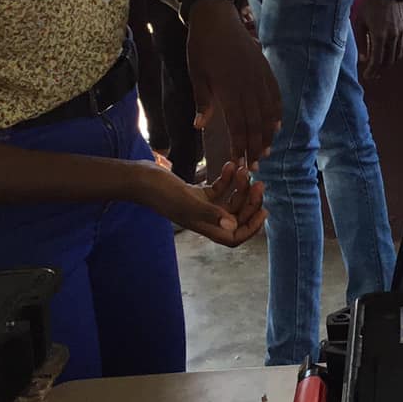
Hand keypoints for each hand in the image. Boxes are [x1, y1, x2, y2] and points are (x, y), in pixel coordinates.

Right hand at [123, 158, 264, 246]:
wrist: (139, 179)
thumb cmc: (160, 192)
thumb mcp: (187, 201)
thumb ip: (210, 213)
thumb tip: (232, 225)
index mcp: (203, 226)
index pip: (233, 237)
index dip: (251, 228)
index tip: (263, 211)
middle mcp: (203, 219)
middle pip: (235, 217)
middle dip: (249, 201)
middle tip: (259, 183)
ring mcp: (199, 206)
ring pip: (228, 201)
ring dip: (239, 187)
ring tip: (244, 169)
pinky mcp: (195, 193)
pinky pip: (217, 189)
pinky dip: (225, 178)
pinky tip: (228, 164)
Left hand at [185, 0, 280, 162]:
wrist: (217, 17)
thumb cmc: (202, 46)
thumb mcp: (196, 74)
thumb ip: (202, 100)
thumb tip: (200, 126)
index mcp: (229, 89)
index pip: (238, 125)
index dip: (239, 146)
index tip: (238, 161)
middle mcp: (249, 86)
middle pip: (256, 123)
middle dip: (255, 146)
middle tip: (254, 165)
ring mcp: (260, 78)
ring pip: (268, 112)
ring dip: (267, 134)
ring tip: (266, 151)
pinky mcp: (266, 70)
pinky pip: (275, 96)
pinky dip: (277, 113)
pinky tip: (276, 126)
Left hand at [356, 0, 402, 76]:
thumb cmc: (372, 4)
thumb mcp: (361, 22)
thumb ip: (362, 42)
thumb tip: (363, 59)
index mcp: (379, 35)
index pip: (377, 61)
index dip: (372, 71)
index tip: (368, 76)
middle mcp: (393, 36)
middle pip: (388, 62)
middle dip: (380, 70)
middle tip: (373, 73)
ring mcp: (402, 33)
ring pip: (397, 56)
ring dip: (389, 62)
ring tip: (380, 63)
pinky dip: (397, 53)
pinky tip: (390, 52)